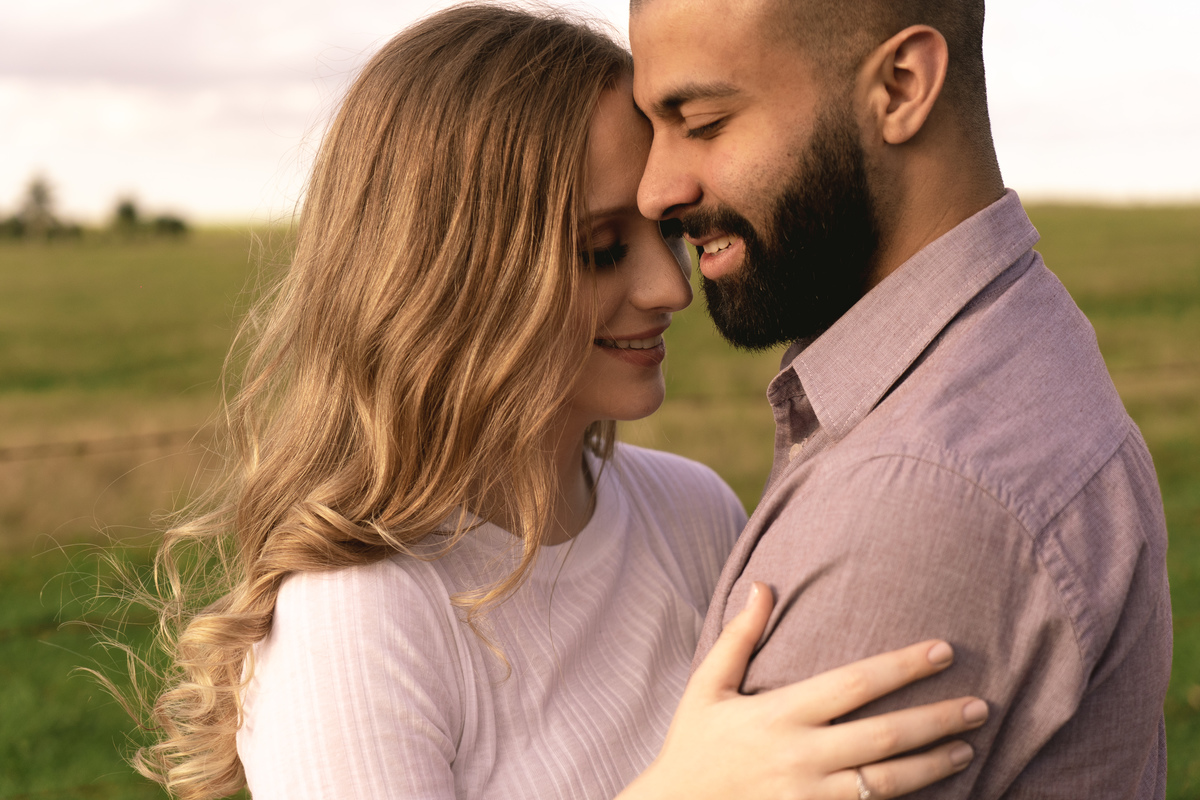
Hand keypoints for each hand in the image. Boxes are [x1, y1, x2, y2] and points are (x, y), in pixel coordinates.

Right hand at [618, 582, 986, 799]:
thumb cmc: (692, 745)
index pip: (854, 684)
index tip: (943, 651)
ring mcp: (810, 797)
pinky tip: (933, 789)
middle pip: (884, 736)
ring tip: (967, 748)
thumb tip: (763, 584)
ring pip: (887, 783)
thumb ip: (739, 637)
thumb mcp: (707, 686)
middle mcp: (800, 756)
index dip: (902, 666)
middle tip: (979, 706)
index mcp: (779, 714)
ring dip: (933, 765)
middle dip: (936, 719)